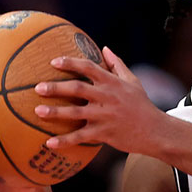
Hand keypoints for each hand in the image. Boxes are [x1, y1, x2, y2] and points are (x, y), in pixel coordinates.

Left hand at [33, 47, 165, 154]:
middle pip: (77, 89)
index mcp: (112, 83)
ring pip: (75, 113)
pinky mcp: (104, 133)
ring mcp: (104, 116)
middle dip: (56, 87)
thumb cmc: (142, 105)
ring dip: (55, 113)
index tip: (53, 62)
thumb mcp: (133, 82)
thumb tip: (105, 48)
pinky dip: (64, 141)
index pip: (89, 68)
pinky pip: (80, 137)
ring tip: (37, 111)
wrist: (155, 131)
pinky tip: (49, 143)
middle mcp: (107, 98)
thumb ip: (117, 65)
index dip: (70, 63)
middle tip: (37, 88)